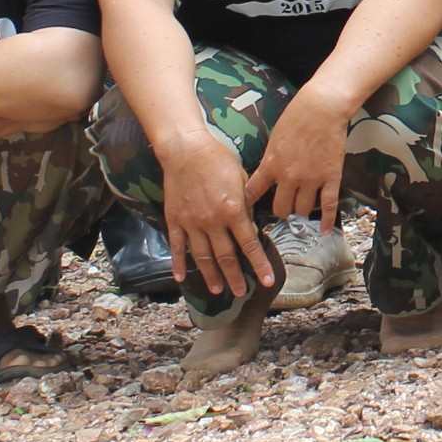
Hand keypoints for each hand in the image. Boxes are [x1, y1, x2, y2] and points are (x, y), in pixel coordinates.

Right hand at [160, 130, 274, 300]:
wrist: (186, 149)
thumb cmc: (218, 159)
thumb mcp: (241, 178)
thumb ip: (247, 203)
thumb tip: (253, 223)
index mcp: (232, 210)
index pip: (249, 244)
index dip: (259, 264)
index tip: (267, 281)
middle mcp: (212, 221)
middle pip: (225, 256)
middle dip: (235, 276)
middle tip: (242, 292)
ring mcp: (191, 222)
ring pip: (202, 256)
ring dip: (211, 275)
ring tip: (217, 290)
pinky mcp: (175, 219)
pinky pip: (177, 246)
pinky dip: (178, 263)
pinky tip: (181, 278)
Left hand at [245, 88, 351, 228]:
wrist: (323, 107)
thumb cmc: (297, 116)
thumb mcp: (274, 138)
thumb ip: (271, 159)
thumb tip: (268, 173)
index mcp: (271, 165)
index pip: (253, 193)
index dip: (249, 204)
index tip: (247, 211)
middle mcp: (289, 176)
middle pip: (280, 208)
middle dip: (281, 210)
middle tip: (283, 206)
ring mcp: (311, 179)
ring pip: (302, 210)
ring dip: (301, 209)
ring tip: (302, 205)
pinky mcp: (331, 178)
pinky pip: (328, 205)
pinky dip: (327, 221)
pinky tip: (325, 230)